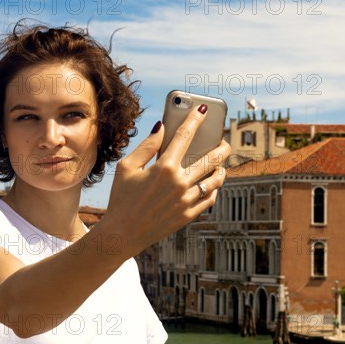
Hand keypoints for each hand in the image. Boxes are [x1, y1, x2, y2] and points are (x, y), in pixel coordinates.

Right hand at [103, 105, 230, 256]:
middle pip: (211, 158)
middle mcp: (179, 183)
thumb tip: (162, 127)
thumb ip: (146, 146)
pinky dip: (214, 188)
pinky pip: (210, 198)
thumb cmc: (121, 198)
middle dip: (221, 145)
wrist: (122, 233)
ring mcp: (186, 200)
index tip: (202, 110)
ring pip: (215, 180)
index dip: (195, 119)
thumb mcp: (126, 168)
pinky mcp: (188, 215)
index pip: (185, 136)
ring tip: (220, 164)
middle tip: (223, 141)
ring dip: (221, 168)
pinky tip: (212, 183)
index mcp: (164, 168)